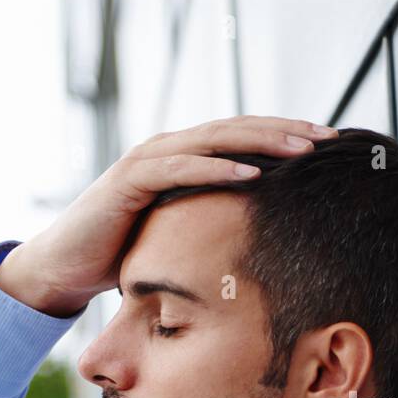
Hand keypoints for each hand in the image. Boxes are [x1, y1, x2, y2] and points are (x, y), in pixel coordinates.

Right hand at [0, 115, 337, 316]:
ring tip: (302, 149)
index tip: (329, 146)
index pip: (244, 138)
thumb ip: (215, 226)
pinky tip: (252, 174)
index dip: (286, 137)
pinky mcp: (130, 181)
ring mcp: (148, 160)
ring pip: (214, 140)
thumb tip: (264, 248)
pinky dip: (217, 168)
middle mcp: (169, 149)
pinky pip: (180, 168)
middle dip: (286, 132)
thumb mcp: (182, 237)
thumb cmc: (125, 254)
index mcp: (185, 159)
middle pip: (237, 130)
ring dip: (261, 143)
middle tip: (330, 139)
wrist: (66, 267)